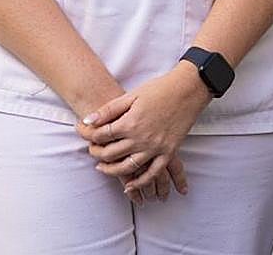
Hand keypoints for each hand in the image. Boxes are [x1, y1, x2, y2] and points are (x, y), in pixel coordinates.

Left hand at [77, 62, 210, 194]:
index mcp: (130, 123)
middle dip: (96, 153)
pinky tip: (129, 185)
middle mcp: (141, 139)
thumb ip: (109, 110)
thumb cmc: (161, 88)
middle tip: (92, 149)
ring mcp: (155, 148)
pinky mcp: (169, 152)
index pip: (101, 136)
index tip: (83, 133)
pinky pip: (152, 173)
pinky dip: (140, 182)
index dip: (88, 135)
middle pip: (110, 154)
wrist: (189, 89)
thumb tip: (87, 121)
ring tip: (102, 167)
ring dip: (111, 171)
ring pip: (127, 168)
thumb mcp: (132, 95)